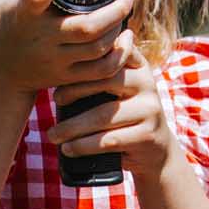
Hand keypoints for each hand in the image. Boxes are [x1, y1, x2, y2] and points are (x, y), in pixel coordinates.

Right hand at [0, 0, 136, 101]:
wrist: (0, 74)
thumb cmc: (6, 23)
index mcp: (24, 13)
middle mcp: (41, 39)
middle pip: (84, 29)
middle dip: (114, 11)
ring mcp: (56, 61)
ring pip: (97, 49)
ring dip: (118, 29)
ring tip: (126, 8)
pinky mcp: (68, 77)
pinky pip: (100, 72)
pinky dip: (118, 56)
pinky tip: (124, 38)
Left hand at [46, 40, 174, 181]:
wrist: (155, 152)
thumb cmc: (126, 118)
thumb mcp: (118, 92)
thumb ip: (99, 77)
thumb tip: (56, 74)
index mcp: (138, 66)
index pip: (109, 56)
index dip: (83, 65)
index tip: (59, 77)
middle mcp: (147, 84)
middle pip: (106, 80)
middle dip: (75, 90)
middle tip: (54, 100)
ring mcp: (150, 110)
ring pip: (104, 115)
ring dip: (73, 127)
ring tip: (53, 135)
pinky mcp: (147, 136)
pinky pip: (109, 140)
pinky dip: (84, 146)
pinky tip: (68, 149)